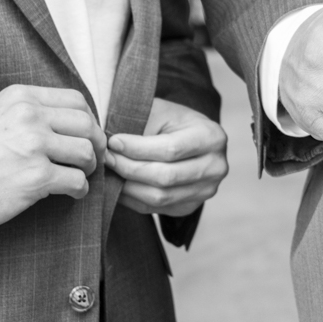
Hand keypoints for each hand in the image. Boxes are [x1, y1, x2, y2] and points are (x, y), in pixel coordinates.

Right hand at [0, 85, 104, 235]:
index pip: (76, 100)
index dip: (89, 120)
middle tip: (91, 160)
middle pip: (87, 125)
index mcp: (21, 97)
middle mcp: (29, 116)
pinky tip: (71, 193)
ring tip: (78, 176)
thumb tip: (73, 119)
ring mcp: (33, 146)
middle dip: (95, 145)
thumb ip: (30, 111)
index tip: (87, 136)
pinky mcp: (36, 177)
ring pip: (86, 152)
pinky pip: (77, 180)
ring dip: (88, 168)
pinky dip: (79, 190)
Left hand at [107, 98, 228, 216]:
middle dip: (129, 168)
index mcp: (212, 137)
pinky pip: (155, 208)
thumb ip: (139, 126)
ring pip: (159, 197)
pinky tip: (118, 184)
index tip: (113, 142)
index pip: (171, 149)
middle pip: (165, 177)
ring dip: (127, 186)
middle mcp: (215, 167)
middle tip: (107, 158)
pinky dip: (131, 198)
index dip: (138, 148)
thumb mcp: (160, 113)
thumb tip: (107, 142)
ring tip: (110, 171)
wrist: (190, 138)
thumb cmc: (171, 121)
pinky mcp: (190, 206)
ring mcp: (205, 191)